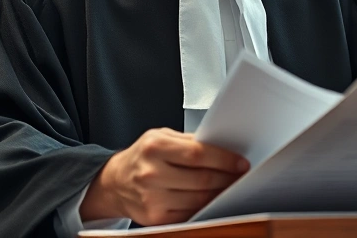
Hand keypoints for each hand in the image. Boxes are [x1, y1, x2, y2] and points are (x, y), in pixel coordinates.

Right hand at [80, 128, 249, 225]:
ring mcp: (152, 198)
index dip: (224, 159)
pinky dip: (205, 206)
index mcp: (154, 147)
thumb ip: (188, 141)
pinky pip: (189, 213)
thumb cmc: (142, 156)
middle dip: (227, 178)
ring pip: (198, 199)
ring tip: (230, 187)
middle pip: (201, 179)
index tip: (241, 163)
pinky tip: (212, 199)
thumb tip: (222, 147)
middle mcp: (151, 173)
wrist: (115, 182)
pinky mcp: (155, 218)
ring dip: (220, 194)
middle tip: (241, 176)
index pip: (198, 154)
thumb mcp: (160, 137)